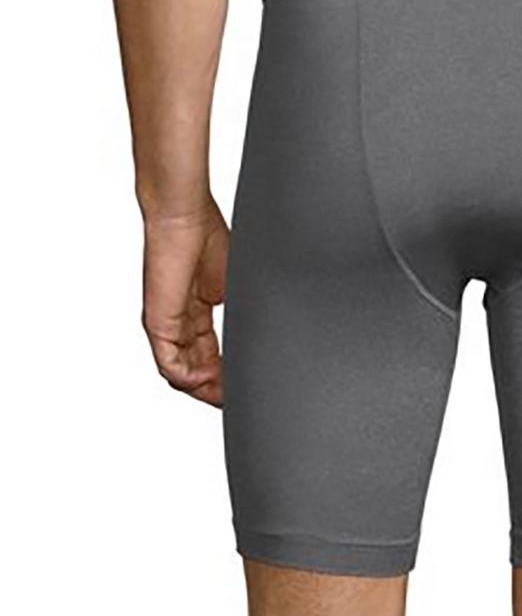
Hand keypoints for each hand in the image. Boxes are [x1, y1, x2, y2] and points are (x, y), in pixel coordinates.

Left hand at [142, 200, 228, 406]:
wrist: (183, 217)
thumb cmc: (207, 237)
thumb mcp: (236, 284)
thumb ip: (244, 313)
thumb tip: (270, 334)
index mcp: (197, 312)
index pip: (210, 355)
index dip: (227, 375)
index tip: (246, 385)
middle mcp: (179, 322)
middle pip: (195, 370)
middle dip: (217, 389)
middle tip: (238, 398)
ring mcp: (167, 324)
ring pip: (181, 373)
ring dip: (204, 388)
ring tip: (226, 393)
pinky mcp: (158, 322)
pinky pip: (169, 363)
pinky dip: (188, 377)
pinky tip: (209, 377)